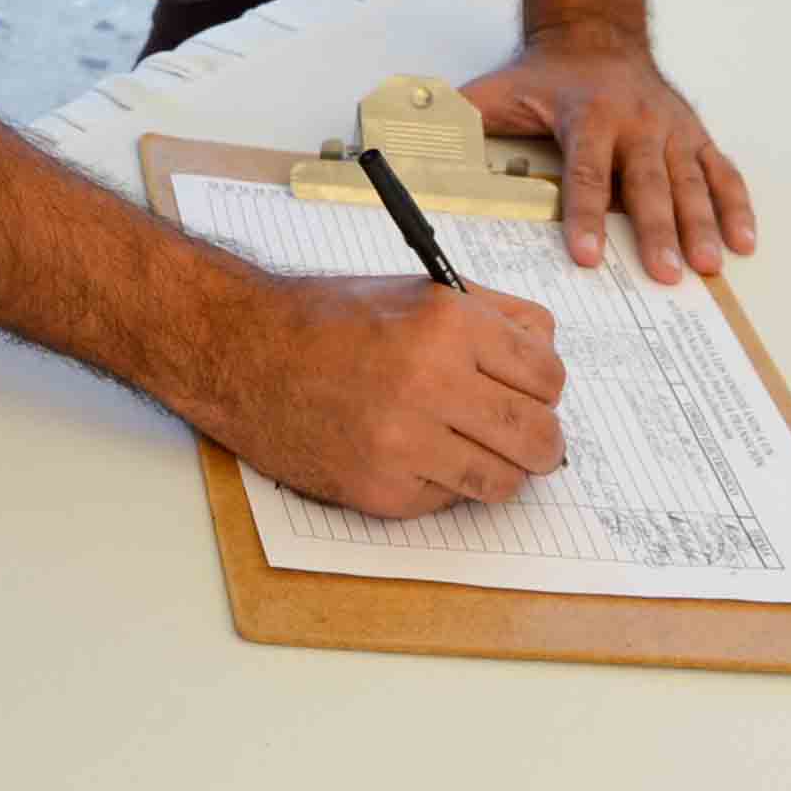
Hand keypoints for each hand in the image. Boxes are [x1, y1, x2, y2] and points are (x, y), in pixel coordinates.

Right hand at [203, 275, 566, 517]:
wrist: (242, 352)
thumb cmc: (328, 319)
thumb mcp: (417, 290)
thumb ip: (492, 314)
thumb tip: (545, 353)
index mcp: (447, 324)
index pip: (548, 375)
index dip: (545, 387)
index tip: (533, 394)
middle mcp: (431, 383)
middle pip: (539, 437)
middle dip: (542, 441)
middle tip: (528, 439)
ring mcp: (405, 444)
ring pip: (503, 481)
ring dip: (500, 470)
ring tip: (475, 448)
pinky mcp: (381, 490)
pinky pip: (448, 500)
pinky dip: (442, 483)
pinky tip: (413, 454)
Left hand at [462, 35, 752, 278]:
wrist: (594, 33)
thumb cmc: (544, 75)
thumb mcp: (497, 91)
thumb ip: (459, 120)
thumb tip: (412, 142)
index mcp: (586, 114)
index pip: (586, 171)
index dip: (587, 214)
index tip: (589, 255)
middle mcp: (634, 121)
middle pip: (647, 182)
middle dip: (656, 229)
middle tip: (665, 274)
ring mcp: (669, 129)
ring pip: (690, 180)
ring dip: (702, 224)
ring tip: (709, 265)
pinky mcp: (693, 135)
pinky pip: (721, 171)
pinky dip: (736, 205)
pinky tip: (744, 241)